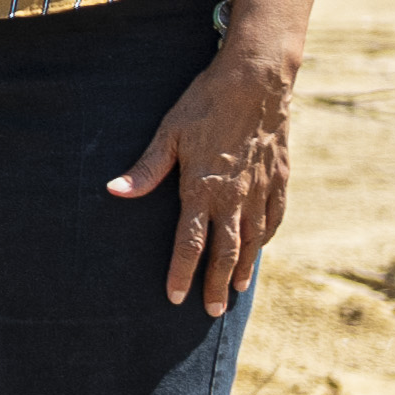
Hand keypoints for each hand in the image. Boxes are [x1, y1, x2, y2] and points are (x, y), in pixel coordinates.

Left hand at [109, 33, 302, 308]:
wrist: (256, 81)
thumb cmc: (204, 105)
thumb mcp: (169, 134)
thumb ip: (146, 169)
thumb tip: (114, 192)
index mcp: (202, 189)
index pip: (190, 243)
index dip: (182, 273)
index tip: (175, 298)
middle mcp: (234, 197)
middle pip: (225, 251)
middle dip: (215, 284)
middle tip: (211, 312)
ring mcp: (261, 189)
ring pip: (253, 239)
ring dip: (244, 267)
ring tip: (235, 290)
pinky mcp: (279, 178)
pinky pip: (274, 216)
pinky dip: (266, 236)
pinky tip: (261, 247)